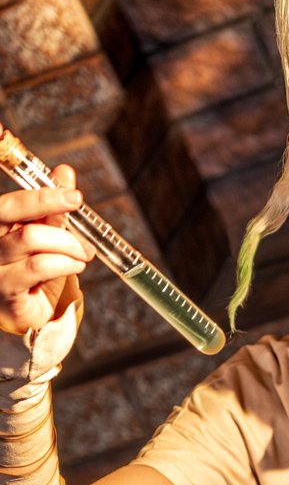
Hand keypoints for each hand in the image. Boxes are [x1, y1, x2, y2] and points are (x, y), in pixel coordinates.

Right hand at [0, 165, 92, 334]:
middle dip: (50, 206)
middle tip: (78, 206)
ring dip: (67, 242)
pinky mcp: (6, 289)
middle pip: (13, 214)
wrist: (28, 312)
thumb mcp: (46, 235)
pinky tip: (76, 264)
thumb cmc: (34, 271)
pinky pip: (38, 267)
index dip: (42, 194)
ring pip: (32, 240)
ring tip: (84, 251)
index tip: (73, 193)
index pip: (11, 203)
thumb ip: (52, 208)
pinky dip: (65, 262)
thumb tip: (65, 173)